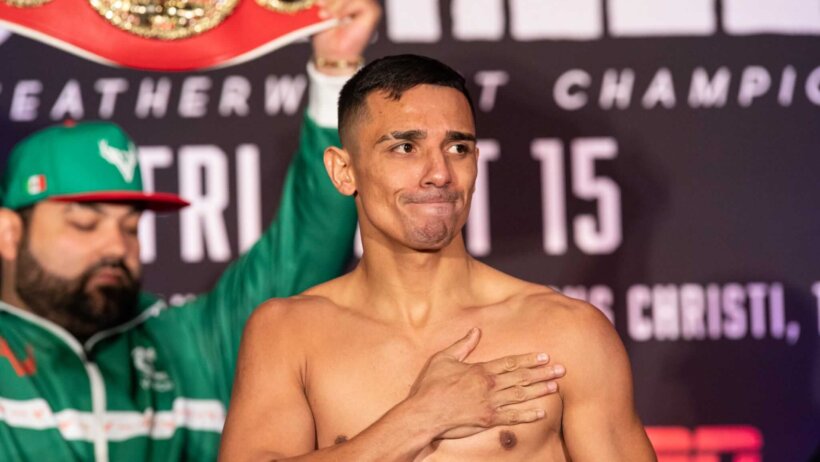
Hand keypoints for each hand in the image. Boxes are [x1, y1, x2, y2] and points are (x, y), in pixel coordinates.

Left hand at [312, 0, 380, 75]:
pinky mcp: (372, 12)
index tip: (318, 2)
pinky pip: (360, 2)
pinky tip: (339, 18)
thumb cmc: (325, 33)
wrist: (331, 51)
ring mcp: (365, 4)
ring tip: (327, 16)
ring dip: (336, 4)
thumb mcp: (320, 8)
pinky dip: (346, 9)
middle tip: (321, 9)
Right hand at [404, 328, 565, 439]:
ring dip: (540, 391)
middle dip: (543, 373)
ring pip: (521, 395)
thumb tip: (475, 330)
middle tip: (561, 370)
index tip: (544, 356)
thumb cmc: (431, 386)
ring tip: (555, 386)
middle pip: (522, 377)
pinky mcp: (488, 420)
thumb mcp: (444, 358)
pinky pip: (512, 417)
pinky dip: (528, 415)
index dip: (529, 359)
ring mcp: (491, 404)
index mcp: (481, 370)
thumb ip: (462, 345)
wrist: (424, 413)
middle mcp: (490, 385)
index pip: (511, 362)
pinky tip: (541, 413)